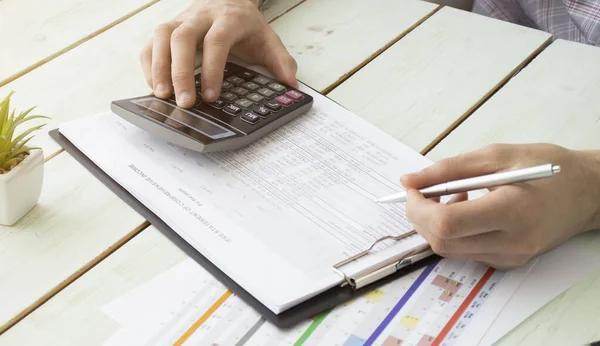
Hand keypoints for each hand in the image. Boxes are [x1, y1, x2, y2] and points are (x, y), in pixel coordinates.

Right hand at [140, 0, 297, 107]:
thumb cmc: (245, 24)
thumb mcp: (268, 39)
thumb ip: (281, 61)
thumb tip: (291, 85)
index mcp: (227, 19)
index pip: (216, 42)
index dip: (213, 70)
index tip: (212, 96)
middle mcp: (199, 17)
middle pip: (182, 39)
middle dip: (181, 72)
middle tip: (184, 102)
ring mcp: (180, 20)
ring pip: (161, 37)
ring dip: (159, 67)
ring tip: (163, 95)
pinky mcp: (166, 29)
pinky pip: (150, 44)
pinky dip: (148, 65)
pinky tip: (154, 86)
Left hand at [401, 143, 599, 269]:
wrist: (588, 193)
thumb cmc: (548, 167)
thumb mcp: (496, 156)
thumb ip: (448, 169)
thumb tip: (409, 180)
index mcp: (511, 211)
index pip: (446, 223)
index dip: (418, 207)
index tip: (412, 188)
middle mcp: (512, 242)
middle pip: (442, 242)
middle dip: (420, 216)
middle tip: (423, 191)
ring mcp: (511, 257)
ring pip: (449, 250)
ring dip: (436, 224)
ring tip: (454, 196)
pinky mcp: (509, 262)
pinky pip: (465, 252)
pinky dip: (454, 233)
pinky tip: (468, 211)